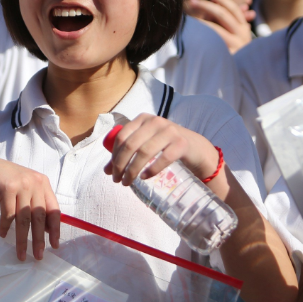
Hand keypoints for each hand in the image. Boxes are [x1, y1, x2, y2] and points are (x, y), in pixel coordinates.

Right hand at [0, 156, 60, 260]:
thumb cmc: (5, 181)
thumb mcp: (25, 189)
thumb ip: (36, 204)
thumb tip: (47, 229)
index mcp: (43, 183)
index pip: (54, 209)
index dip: (55, 229)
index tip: (54, 245)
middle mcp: (34, 182)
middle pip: (39, 216)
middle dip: (39, 239)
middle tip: (38, 256)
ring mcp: (21, 184)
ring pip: (24, 218)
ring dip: (22, 239)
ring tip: (21, 254)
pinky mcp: (6, 188)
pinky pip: (8, 214)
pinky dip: (6, 227)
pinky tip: (4, 234)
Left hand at [104, 113, 218, 183]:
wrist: (196, 147)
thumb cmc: (166, 146)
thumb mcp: (146, 144)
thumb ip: (127, 153)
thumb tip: (107, 171)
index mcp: (143, 119)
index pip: (121, 137)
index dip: (114, 156)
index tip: (112, 173)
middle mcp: (155, 122)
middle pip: (131, 145)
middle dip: (121, 165)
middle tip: (119, 181)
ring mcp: (169, 131)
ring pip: (144, 152)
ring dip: (133, 170)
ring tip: (128, 182)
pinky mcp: (181, 143)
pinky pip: (164, 158)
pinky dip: (152, 169)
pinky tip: (145, 177)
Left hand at [184, 0, 254, 52]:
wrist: (243, 78)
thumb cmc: (234, 52)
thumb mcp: (235, 34)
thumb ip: (227, 18)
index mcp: (244, 27)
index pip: (234, 9)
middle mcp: (243, 35)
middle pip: (224, 15)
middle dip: (207, 6)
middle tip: (192, 1)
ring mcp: (236, 46)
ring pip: (216, 29)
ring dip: (201, 20)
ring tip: (188, 16)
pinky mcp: (228, 57)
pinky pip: (212, 44)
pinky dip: (201, 36)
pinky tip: (191, 33)